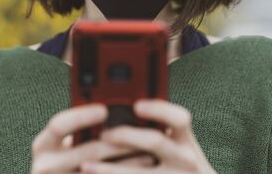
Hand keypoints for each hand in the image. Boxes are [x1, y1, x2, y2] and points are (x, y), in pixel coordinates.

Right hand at [31, 104, 156, 173]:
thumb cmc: (69, 157)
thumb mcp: (67, 141)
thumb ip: (81, 127)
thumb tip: (114, 107)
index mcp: (43, 144)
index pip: (59, 125)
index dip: (82, 116)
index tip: (105, 109)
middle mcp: (45, 166)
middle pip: (88, 152)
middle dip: (118, 142)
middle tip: (140, 133)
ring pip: (99, 172)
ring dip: (129, 163)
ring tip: (149, 154)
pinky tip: (141, 171)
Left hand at [79, 99, 216, 173]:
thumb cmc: (179, 167)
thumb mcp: (179, 147)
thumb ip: (160, 131)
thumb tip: (123, 114)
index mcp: (186, 141)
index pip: (179, 118)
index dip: (158, 109)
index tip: (136, 105)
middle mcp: (185, 160)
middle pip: (154, 141)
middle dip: (125, 135)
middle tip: (103, 134)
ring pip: (138, 173)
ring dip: (109, 169)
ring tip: (85, 165)